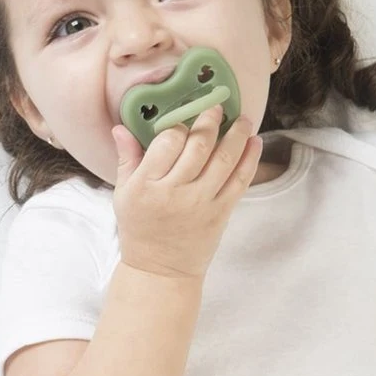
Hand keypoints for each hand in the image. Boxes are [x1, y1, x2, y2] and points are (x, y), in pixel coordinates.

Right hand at [111, 105, 261, 279]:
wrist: (161, 271)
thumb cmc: (139, 229)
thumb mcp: (123, 194)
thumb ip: (127, 158)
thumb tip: (121, 127)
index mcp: (146, 185)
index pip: (167, 142)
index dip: (178, 124)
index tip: (185, 115)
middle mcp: (175, 192)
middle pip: (198, 146)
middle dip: (210, 119)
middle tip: (217, 104)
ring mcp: (201, 203)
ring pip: (223, 159)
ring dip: (236, 134)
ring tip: (242, 118)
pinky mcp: (220, 213)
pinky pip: (240, 181)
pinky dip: (250, 159)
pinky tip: (254, 141)